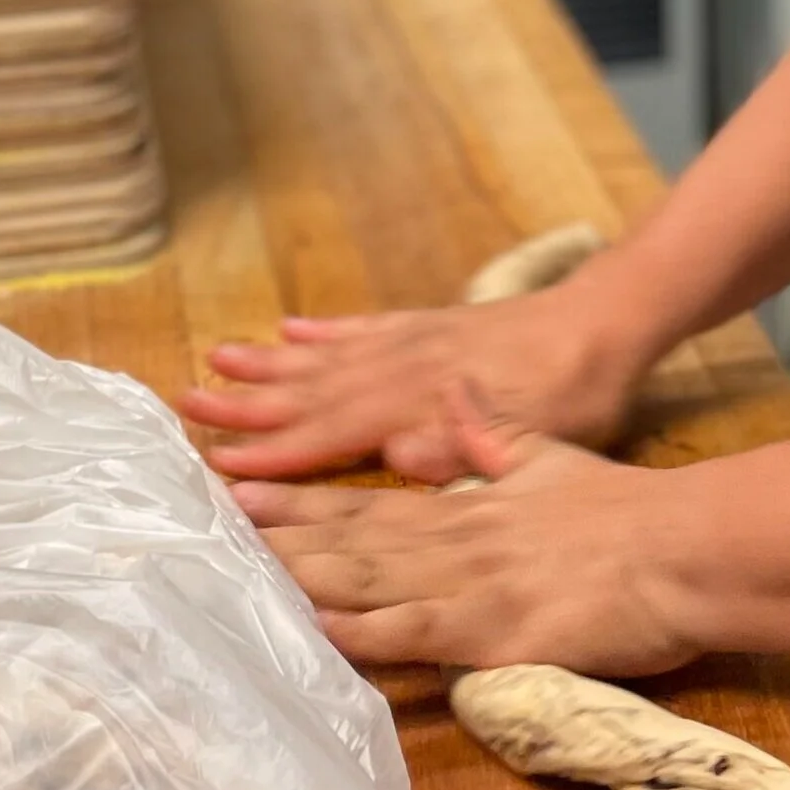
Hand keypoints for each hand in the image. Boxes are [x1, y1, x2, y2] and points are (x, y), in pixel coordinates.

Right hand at [184, 282, 645, 482]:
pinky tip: (288, 331)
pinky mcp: (428, 325)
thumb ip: (464, 448)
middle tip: (184, 407)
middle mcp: (403, 370)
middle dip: (247, 404)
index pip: (332, 435)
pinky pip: (362, 329)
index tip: (220, 466)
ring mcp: (412, 343)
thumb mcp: (535, 436)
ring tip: (213, 361)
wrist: (605, 322)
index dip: (276, 455)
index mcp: (421, 406)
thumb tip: (398, 457)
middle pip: (311, 392)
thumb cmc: (574, 393)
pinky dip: (322, 332)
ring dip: (269, 364)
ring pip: (325, 357)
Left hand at [235, 388, 705, 672]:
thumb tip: (451, 402)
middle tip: (200, 532)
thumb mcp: (547, 458)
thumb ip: (491, 437)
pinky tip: (316, 630)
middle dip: (273, 537)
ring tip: (235, 575)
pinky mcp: (492, 629)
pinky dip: (363, 631)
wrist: (680, 546)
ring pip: (365, 580)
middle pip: (345, 538)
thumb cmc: (620, 509)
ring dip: (299, 578)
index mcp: (459, 503)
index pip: (359, 500)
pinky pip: (415, 632)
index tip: (233, 489)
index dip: (294, 496)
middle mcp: (449, 538)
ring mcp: (467, 583)